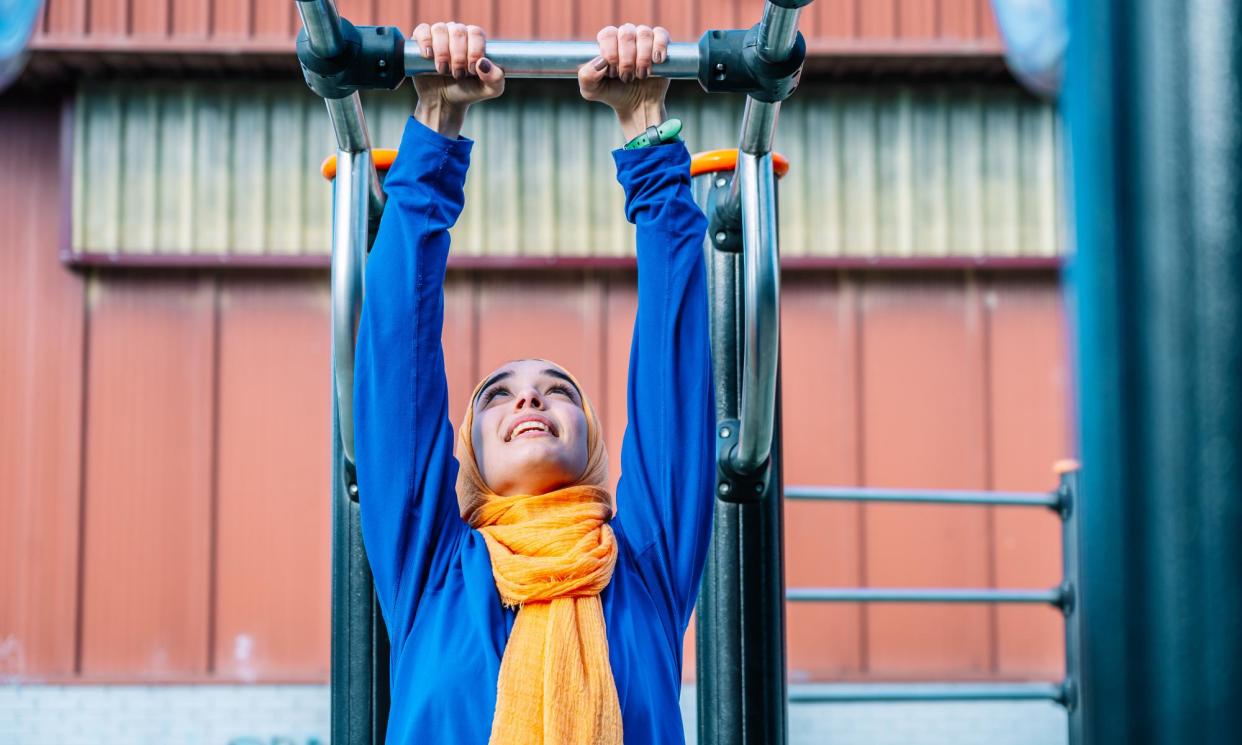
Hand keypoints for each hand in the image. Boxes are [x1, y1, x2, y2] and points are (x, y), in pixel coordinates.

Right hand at [410, 22, 504, 138]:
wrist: (445, 102)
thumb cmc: (469, 92)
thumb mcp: (490, 89)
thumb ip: (495, 78)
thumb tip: (482, 63)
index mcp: (475, 40)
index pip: (476, 33)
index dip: (474, 50)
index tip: (472, 70)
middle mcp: (457, 33)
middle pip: (458, 31)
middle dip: (459, 56)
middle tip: (458, 75)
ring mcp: (439, 36)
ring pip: (440, 30)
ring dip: (443, 52)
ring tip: (443, 71)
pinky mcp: (421, 41)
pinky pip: (422, 31)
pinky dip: (425, 41)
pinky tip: (428, 56)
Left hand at [578, 24, 670, 140]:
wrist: (637, 107)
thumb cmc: (613, 94)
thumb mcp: (592, 91)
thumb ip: (586, 76)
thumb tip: (600, 61)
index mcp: (608, 42)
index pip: (608, 34)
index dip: (611, 53)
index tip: (612, 73)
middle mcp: (626, 37)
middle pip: (626, 33)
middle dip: (626, 59)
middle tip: (626, 78)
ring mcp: (644, 39)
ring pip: (644, 33)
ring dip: (642, 58)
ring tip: (640, 75)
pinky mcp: (661, 46)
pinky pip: (661, 34)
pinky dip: (658, 47)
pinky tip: (656, 61)